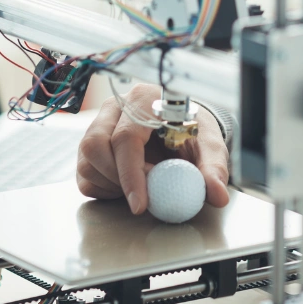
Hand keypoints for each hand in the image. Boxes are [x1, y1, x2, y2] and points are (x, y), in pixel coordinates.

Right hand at [76, 83, 229, 214]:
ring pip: (87, 161)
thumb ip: (213, 168)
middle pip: (96, 145)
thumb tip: (218, 195)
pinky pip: (84, 174)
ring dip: (112, 185)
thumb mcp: (210, 144)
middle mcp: (116, 107)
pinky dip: (104, 188)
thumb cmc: (193, 129)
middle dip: (119, 179)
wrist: (182, 125)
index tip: (141, 204)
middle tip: (145, 195)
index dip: (131, 173)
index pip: (126, 136)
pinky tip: (128, 185)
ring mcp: (99, 124)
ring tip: (142, 185)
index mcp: (145, 99)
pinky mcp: (91, 145)